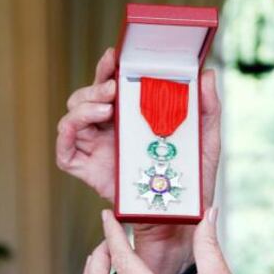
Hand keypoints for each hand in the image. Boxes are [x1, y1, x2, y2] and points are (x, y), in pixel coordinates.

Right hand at [56, 48, 223, 273]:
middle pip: (89, 97)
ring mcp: (96, 149)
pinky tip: (84, 124)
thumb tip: (207, 74)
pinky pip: (64, 150)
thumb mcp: (207, 139)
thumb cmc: (193, 179)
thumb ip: (208, 107)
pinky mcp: (87, 171)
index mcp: (134, 117)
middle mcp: (111, 129)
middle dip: (96, 85)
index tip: (114, 54)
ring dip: (84, 104)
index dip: (109, 67)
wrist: (183, 219)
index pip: (114, 84)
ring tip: (107, 106)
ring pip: (73, 117)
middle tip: (113, 86)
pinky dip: (66, 132)